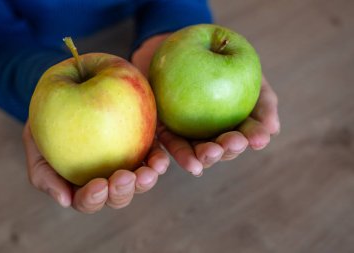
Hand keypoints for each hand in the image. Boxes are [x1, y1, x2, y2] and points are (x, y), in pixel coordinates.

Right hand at [22, 121, 168, 212]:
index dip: (93, 198)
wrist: (70, 86)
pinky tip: (160, 160)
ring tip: (150, 172)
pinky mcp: (143, 143)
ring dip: (146, 181)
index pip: (88, 200)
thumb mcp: (34, 140)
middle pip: (118, 196)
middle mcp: (107, 177)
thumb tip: (64, 201)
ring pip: (141, 180)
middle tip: (125, 178)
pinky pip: (154, 156)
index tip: (98, 185)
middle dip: (122, 191)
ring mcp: (128, 161)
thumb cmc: (47, 118)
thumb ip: (43, 171)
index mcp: (81, 183)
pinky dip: (158, 161)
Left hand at [132, 34, 279, 175]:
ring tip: (210, 153)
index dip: (254, 137)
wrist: (177, 42)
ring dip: (205, 157)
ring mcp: (187, 133)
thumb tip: (273, 130)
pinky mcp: (163, 130)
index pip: (246, 133)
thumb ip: (261, 95)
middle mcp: (211, 132)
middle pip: (222, 147)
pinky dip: (176, 156)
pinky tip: (184, 164)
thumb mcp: (244, 68)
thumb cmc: (216, 53)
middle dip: (229, 149)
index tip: (259, 138)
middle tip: (233, 142)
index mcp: (233, 122)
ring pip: (197, 151)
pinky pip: (168, 145)